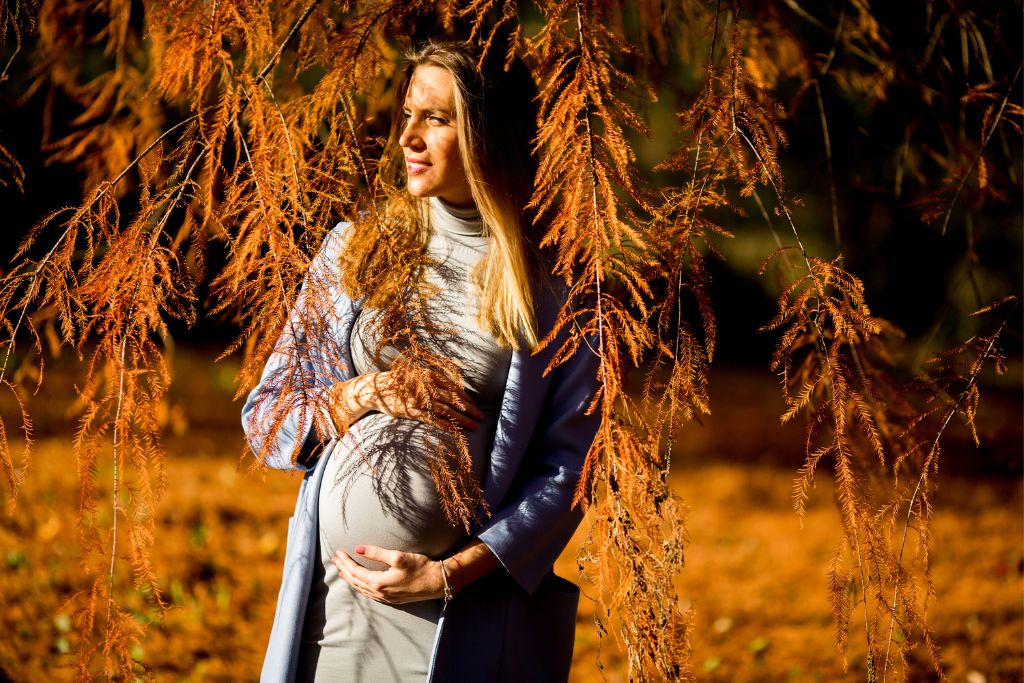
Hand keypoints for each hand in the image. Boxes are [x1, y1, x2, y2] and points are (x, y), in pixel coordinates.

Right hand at [330, 369, 483, 430]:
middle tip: (481, 417)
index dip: (466, 398)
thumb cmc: (397, 383)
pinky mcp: (412, 410)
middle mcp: (426, 386)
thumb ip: (431, 381)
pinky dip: (445, 425)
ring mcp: (419, 398)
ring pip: (446, 410)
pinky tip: (456, 430)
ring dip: (462, 419)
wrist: (375, 388)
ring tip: (474, 426)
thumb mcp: (415, 377)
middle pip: (453, 399)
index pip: (453, 388)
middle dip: (469, 409)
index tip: (476, 406)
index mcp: (429, 376)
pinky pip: (432, 419)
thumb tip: (449, 390)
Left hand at [331, 545, 443, 604]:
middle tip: (334, 560)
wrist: (437, 583)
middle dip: (343, 569)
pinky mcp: (391, 599)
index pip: (355, 571)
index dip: (345, 561)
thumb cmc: (420, 568)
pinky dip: (360, 587)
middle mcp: (379, 593)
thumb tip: (358, 548)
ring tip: (341, 572)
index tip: (337, 552)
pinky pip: (369, 594)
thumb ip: (377, 553)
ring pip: (361, 589)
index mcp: (379, 582)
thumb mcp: (399, 557)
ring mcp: (385, 598)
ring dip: (350, 579)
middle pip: (355, 581)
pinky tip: (360, 583)